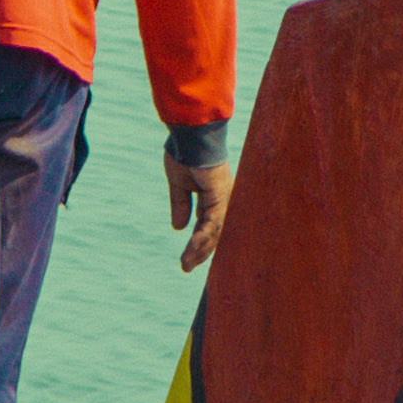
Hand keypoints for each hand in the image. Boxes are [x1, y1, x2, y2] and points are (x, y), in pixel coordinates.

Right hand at [166, 152, 234, 274]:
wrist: (190, 134)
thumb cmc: (186, 152)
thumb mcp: (179, 185)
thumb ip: (181, 205)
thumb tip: (178, 227)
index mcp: (215, 196)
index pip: (209, 226)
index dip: (199, 243)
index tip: (188, 258)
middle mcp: (224, 199)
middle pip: (215, 233)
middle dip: (201, 252)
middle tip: (186, 267)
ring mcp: (224, 198)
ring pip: (215, 232)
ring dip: (199, 250)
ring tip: (185, 264)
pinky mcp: (220, 196)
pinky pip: (212, 224)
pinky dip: (201, 239)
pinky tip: (191, 250)